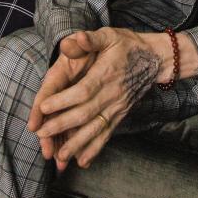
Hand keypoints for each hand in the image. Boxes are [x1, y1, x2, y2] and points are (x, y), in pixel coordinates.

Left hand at [27, 27, 163, 172]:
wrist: (155, 59)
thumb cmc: (127, 45)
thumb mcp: (109, 36)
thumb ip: (90, 39)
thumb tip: (75, 38)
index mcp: (105, 74)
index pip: (82, 91)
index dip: (62, 101)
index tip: (43, 108)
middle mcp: (112, 94)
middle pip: (85, 114)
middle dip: (62, 125)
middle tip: (42, 134)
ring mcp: (117, 107)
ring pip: (95, 129)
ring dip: (77, 144)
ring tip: (60, 156)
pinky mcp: (120, 115)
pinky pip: (107, 134)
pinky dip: (94, 149)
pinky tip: (83, 161)